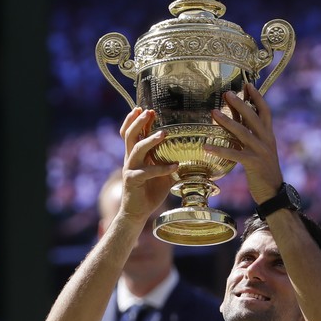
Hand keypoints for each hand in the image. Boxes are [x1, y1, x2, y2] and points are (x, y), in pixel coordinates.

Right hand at [118, 107, 177, 221]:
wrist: (137, 212)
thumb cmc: (151, 190)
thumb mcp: (163, 173)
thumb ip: (170, 161)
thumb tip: (191, 154)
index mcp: (135, 155)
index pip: (130, 133)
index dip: (133, 120)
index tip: (143, 108)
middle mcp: (130, 159)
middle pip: (130, 135)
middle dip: (138, 122)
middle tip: (149, 111)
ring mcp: (130, 169)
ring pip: (137, 149)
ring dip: (150, 140)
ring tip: (163, 133)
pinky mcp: (133, 180)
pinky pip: (148, 171)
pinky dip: (162, 168)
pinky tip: (175, 166)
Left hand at [208, 83, 283, 203]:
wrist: (273, 192)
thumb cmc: (263, 170)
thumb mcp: (261, 149)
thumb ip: (252, 135)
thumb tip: (241, 120)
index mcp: (269, 135)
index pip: (265, 111)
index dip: (257, 97)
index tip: (247, 84)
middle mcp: (267, 140)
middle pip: (253, 117)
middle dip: (240, 104)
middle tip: (227, 93)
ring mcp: (261, 151)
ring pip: (243, 132)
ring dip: (227, 121)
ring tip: (213, 112)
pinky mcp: (253, 163)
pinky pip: (234, 154)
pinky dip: (219, 150)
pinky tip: (205, 146)